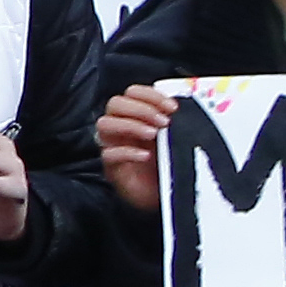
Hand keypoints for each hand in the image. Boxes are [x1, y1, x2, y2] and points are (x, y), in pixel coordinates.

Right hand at [98, 81, 181, 214]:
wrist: (165, 193)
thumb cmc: (169, 163)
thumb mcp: (175, 138)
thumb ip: (174, 121)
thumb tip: (180, 108)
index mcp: (136, 115)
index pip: (133, 93)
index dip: (150, 95)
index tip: (171, 106)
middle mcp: (121, 127)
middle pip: (115, 104)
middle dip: (141, 109)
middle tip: (162, 121)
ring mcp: (114, 145)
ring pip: (105, 124)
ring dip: (130, 125)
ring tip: (153, 135)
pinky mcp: (112, 167)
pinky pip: (109, 154)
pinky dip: (127, 152)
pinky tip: (145, 155)